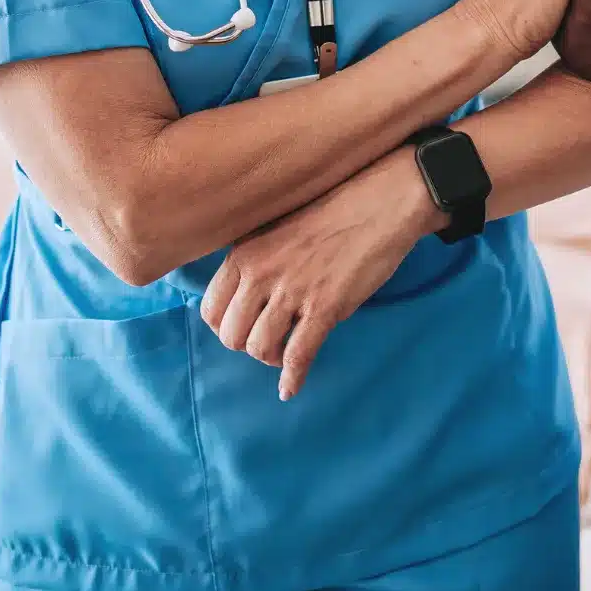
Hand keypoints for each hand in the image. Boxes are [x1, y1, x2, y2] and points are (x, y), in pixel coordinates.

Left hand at [200, 151, 431, 398]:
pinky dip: (293, 378)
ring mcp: (292, 292)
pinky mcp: (324, 308)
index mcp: (245, 253)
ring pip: (260, 348)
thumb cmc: (331, 211)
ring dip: (270, 359)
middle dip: (247, 345)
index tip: (242, 328)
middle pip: (232, 335)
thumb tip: (244, 295)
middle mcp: (260, 274)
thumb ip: (254, 259)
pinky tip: (291, 388)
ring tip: (284, 354)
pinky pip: (298, 355)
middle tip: (268, 340)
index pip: (211, 309)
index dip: (225, 327)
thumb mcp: (277, 228)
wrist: (379, 203)